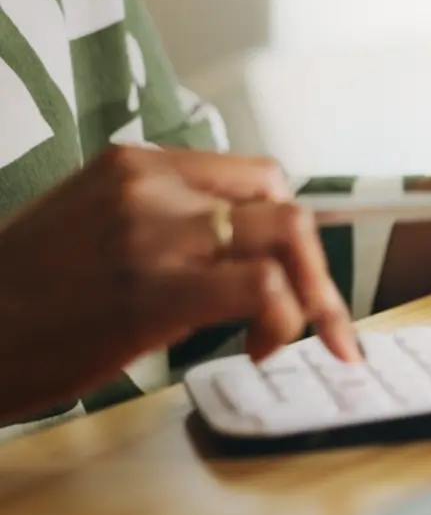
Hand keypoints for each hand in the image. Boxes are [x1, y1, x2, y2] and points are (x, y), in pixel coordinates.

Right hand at [0, 146, 356, 421]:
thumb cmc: (19, 297)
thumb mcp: (89, 228)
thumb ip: (160, 225)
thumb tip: (235, 259)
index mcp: (135, 165)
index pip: (256, 177)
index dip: (288, 231)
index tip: (296, 276)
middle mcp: (150, 185)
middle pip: (284, 204)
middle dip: (314, 268)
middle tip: (318, 320)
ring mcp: (154, 232)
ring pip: (288, 237)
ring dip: (310, 297)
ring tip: (279, 341)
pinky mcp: (155, 289)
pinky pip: (266, 288)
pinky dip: (285, 321)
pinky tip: (254, 349)